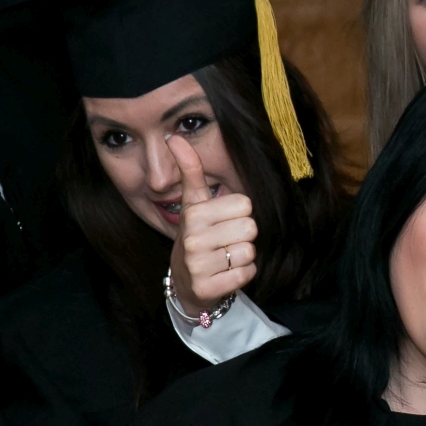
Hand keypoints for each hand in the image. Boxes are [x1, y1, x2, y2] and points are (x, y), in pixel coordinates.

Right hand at [166, 135, 257, 317]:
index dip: (238, 213)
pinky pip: (248, 273)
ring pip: (250, 251)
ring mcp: (198, 266)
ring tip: (223, 258)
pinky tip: (224, 274)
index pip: (245, 204)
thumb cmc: (197, 237)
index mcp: (193, 214)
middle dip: (242, 235)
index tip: (221, 221)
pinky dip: (242, 274)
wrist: (185, 284)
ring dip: (242, 256)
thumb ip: (191, 171)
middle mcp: (193, 239)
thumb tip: (175, 138)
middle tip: (223, 242)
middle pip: (250, 227)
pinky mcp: (208, 288)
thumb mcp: (193, 204)